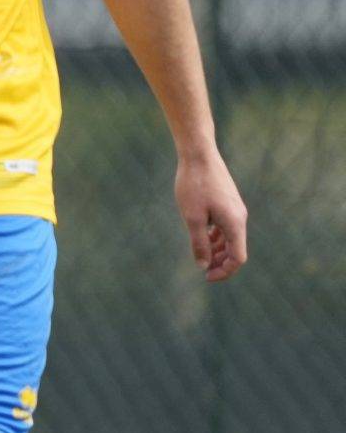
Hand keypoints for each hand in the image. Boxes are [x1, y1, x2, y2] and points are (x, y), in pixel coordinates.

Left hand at [175, 149, 248, 281]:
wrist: (199, 155)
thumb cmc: (194, 185)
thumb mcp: (192, 218)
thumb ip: (199, 243)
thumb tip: (203, 266)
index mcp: (235, 224)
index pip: (238, 258)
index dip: (224, 271)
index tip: (206, 277)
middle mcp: (240, 218)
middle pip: (236, 250)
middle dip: (221, 263)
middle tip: (202, 270)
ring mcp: (235, 209)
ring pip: (230, 238)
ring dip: (218, 250)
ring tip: (201, 256)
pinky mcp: (228, 202)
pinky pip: (226, 226)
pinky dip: (216, 236)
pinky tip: (203, 237)